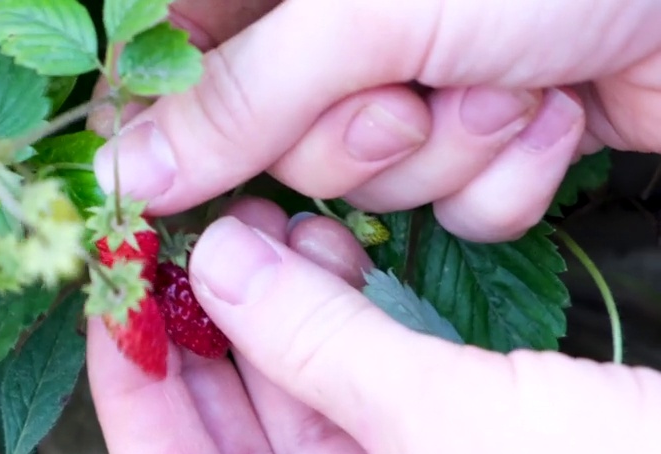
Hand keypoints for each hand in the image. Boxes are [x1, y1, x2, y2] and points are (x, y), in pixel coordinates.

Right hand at [92, 0, 660, 240]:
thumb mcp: (363, 14)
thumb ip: (233, 100)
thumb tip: (121, 173)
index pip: (172, 75)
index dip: (174, 144)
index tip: (172, 196)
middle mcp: (334, 34)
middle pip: (270, 152)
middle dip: (354, 142)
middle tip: (412, 96)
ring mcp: (411, 85)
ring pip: (364, 191)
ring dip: (445, 156)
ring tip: (509, 83)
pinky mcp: (479, 136)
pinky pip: (449, 213)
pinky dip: (504, 179)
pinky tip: (554, 110)